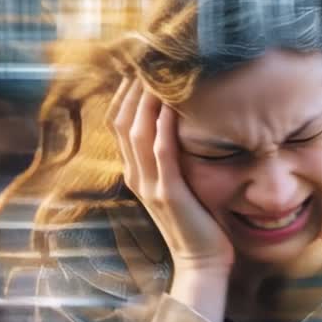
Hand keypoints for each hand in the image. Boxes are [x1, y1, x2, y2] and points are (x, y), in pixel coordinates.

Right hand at [111, 77, 233, 320]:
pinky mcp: (168, 193)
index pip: (119, 122)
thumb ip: (173, 158)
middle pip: (122, 120)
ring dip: (147, 98)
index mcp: (136, 172)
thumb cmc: (198, 222)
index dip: (126, 92)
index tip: (141, 65)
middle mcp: (136, 175)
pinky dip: (165, 124)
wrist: (202, 264)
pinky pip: (161, 151)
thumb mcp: (179, 184)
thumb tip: (182, 123)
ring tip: (158, 70)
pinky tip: (174, 103)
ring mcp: (150, 185)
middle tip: (148, 57)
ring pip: (137, 130)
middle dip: (134, 87)